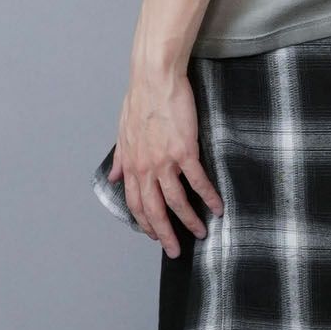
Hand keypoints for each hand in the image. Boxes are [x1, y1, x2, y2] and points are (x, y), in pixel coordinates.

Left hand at [108, 70, 223, 254]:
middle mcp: (146, 167)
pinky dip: (209, 197)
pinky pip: (198, 181)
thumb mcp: (122, 130)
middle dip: (165, 234)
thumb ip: (120, 157)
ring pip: (177, 201)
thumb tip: (113, 175)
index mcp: (132, 163)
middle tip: (174, 251)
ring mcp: (165, 161)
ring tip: (200, 233)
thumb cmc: (140, 99)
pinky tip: (217, 207)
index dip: (145, 222)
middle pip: (155, 210)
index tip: (154, 235)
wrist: (154, 79)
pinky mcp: (185, 151)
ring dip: (189, 221)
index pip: (136, 202)